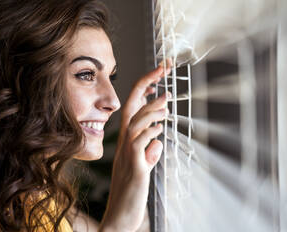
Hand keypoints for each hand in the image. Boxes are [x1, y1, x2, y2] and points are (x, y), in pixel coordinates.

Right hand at [100, 60, 171, 231]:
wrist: (120, 216)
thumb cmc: (130, 192)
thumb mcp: (142, 168)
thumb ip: (148, 153)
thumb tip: (158, 142)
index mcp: (127, 142)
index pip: (133, 109)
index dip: (144, 89)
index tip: (157, 74)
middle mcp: (124, 144)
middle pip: (131, 108)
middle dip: (145, 86)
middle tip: (163, 70)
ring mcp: (127, 154)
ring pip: (135, 123)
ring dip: (151, 108)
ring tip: (166, 99)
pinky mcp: (133, 167)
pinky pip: (140, 143)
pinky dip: (152, 132)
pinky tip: (161, 129)